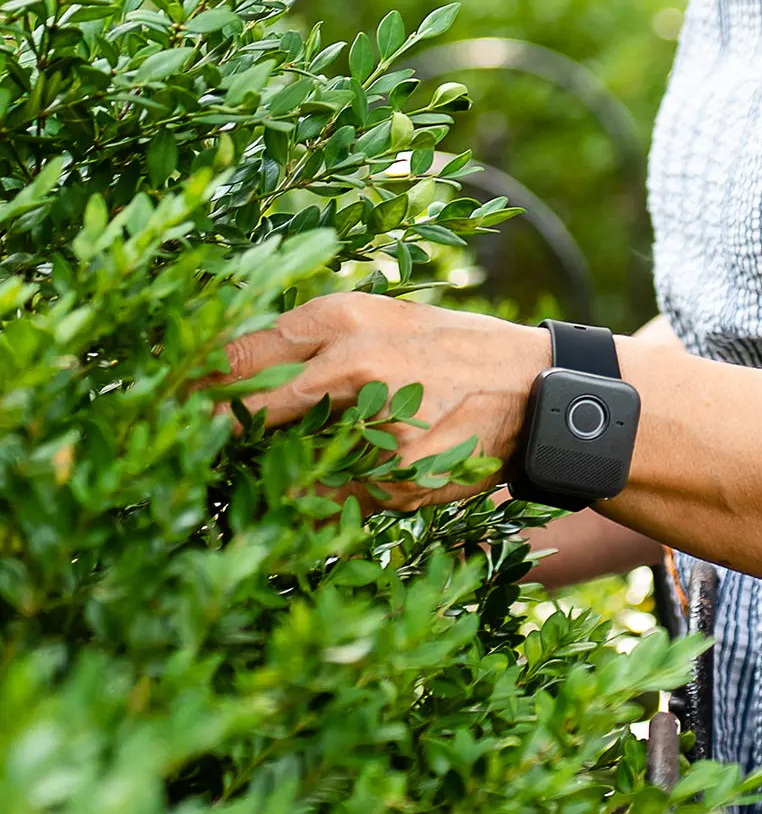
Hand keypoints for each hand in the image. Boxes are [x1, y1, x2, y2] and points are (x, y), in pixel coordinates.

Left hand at [215, 292, 550, 511]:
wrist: (533, 390)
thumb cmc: (455, 351)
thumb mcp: (385, 319)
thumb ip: (319, 341)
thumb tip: (246, 368)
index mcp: (344, 320)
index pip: (242, 353)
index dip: (202, 382)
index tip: (175, 398)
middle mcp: (352, 367)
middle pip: (252, 405)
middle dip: (221, 426)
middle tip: (193, 439)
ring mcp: (374, 425)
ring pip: (291, 459)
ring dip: (277, 467)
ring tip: (286, 468)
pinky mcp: (398, 475)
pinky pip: (335, 494)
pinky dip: (325, 494)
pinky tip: (341, 485)